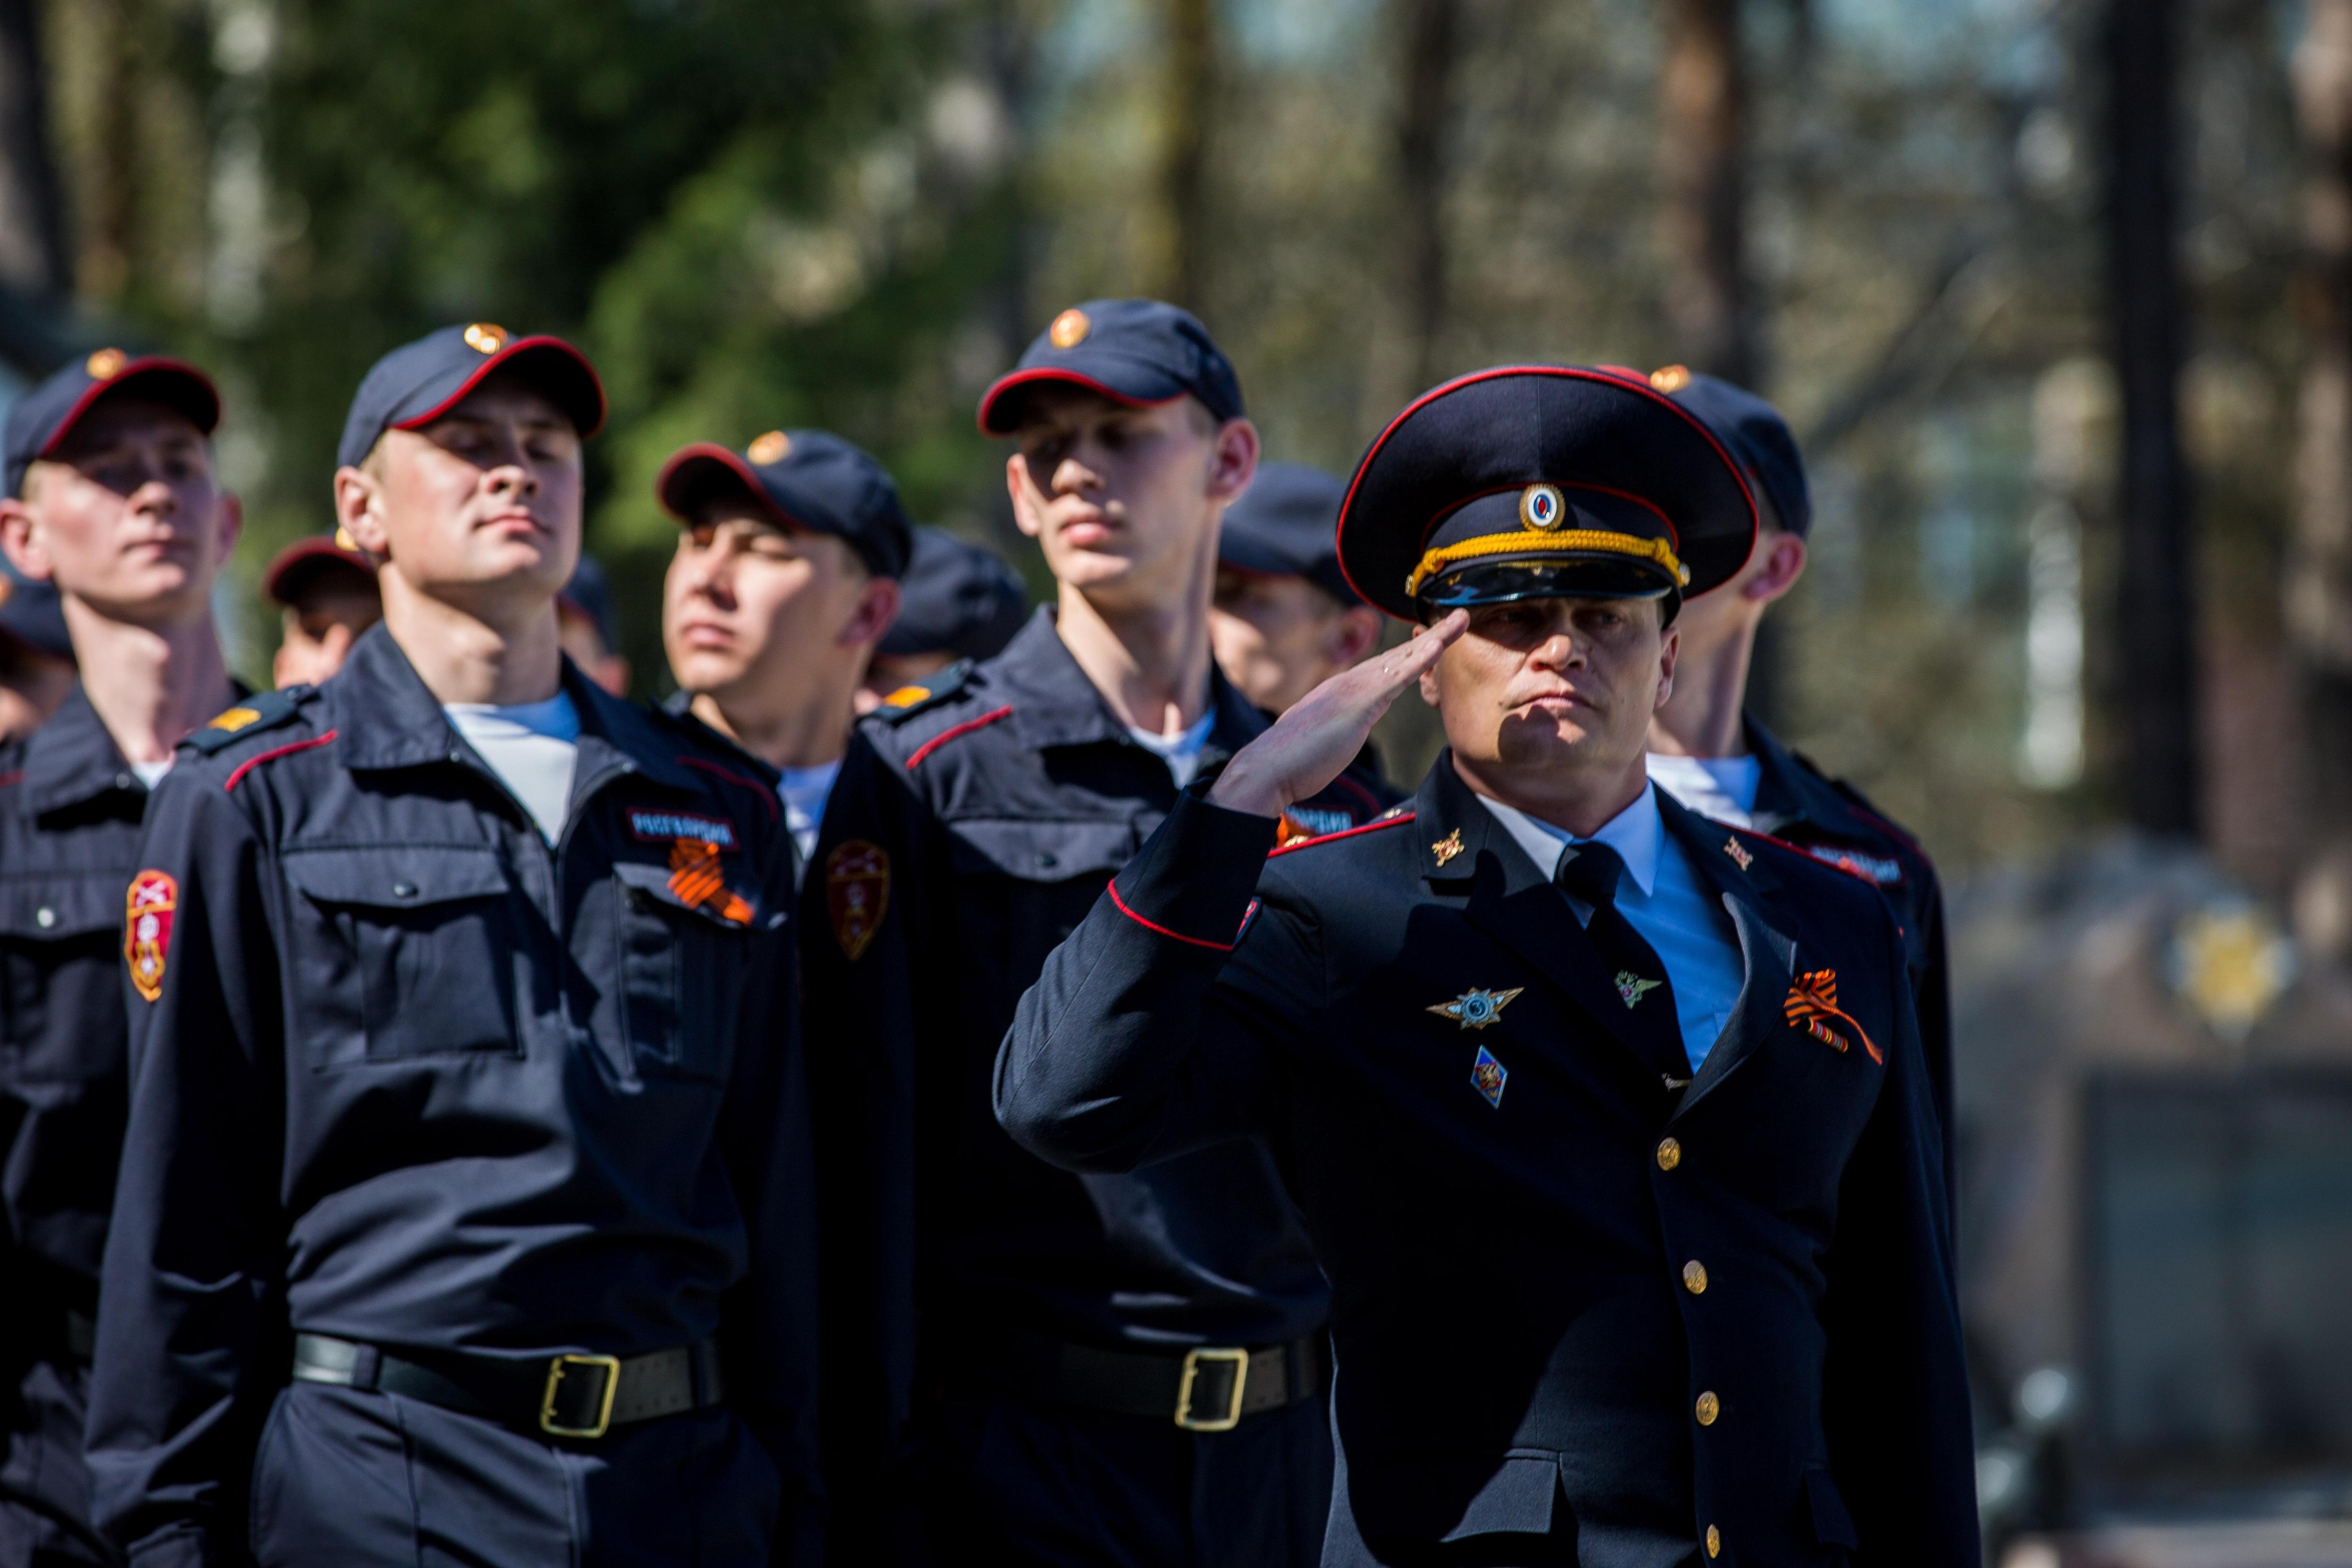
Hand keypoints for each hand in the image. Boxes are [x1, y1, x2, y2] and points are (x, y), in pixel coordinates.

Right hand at [1210, 611, 1467, 817]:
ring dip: (1435, 638)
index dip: (1411, 655)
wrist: (1269, 768)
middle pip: (1399, 656)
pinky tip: (1440, 644)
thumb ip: (1336, 729)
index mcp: (1340, 693)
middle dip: (1431, 637)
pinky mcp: (1359, 702)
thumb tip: (1340, 730)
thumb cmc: (1292, 764)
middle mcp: (1348, 683)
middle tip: (1459, 619)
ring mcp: (1353, 689)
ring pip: (1403, 659)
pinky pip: (1398, 676)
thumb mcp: (1322, 741)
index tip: (1432, 643)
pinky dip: (1421, 658)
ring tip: (1461, 621)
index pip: (1384, 670)